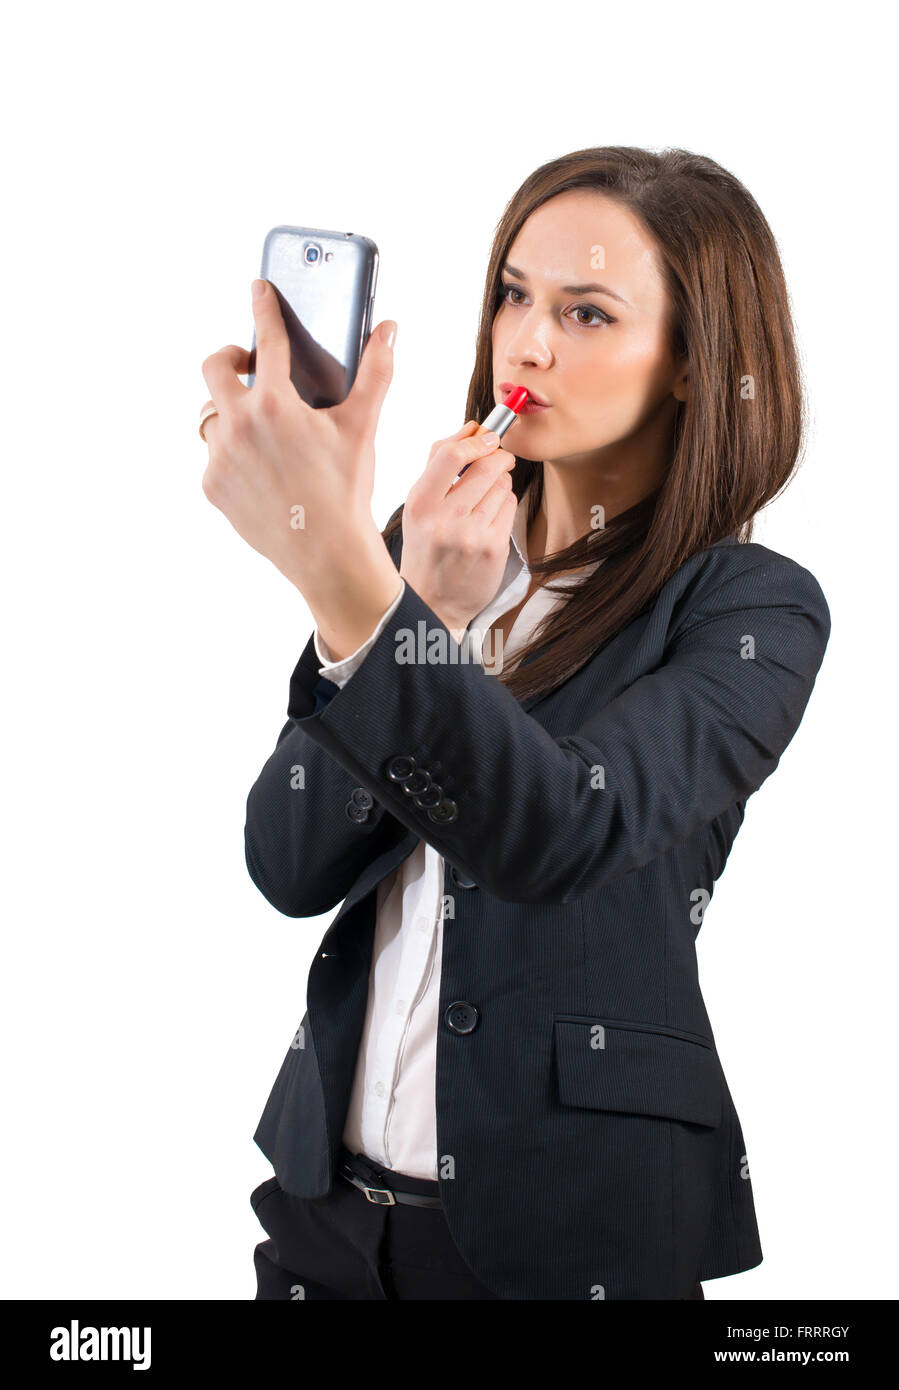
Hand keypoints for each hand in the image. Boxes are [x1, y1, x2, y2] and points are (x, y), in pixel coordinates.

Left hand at [199, 279, 396, 587]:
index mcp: (275, 404)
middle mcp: (239, 425)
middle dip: (229, 358)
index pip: (266, 339)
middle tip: (247, 365)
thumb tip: (388, 330)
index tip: (259, 288)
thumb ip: (376, 373)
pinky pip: (215, 457)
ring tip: (260, 428)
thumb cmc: (347, 489)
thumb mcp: (362, 428)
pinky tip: (261, 469)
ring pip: (212, 416)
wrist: (326, 553)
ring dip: (231, 414)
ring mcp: (221, 457)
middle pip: (213, 368)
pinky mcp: (213, 485)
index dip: (263, 307)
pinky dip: (232, 455)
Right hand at [399, 419, 517, 632]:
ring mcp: (471, 535)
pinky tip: (492, 517)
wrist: (433, 603)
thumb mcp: (418, 507)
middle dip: (499, 456)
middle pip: (486, 466)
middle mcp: (443, 519)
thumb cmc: (426, 548)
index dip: (476, 440)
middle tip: (500, 458)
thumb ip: (438, 467)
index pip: (450, 454)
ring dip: (501, 483)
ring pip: (501, 485)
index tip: (487, 436)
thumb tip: (471, 428)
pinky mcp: (493, 548)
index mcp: (419, 504)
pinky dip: (505, 505)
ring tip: (487, 497)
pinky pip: (509, 507)